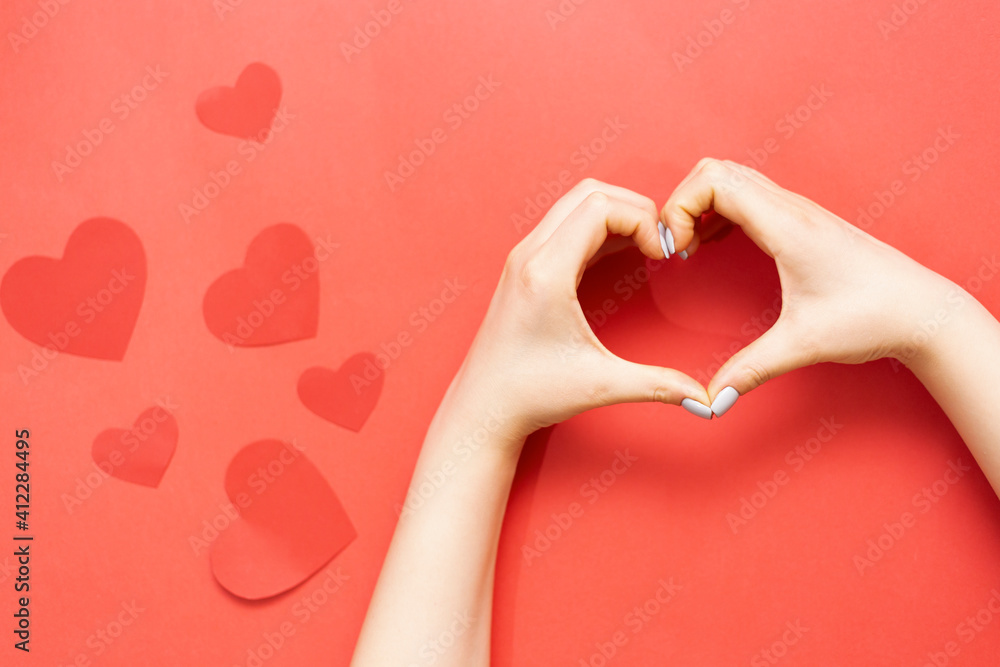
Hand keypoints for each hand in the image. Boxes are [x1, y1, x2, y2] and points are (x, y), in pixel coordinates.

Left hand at [447, 178, 711, 446]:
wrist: (484, 406)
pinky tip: (621, 254)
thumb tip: (703, 398)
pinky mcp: (523, 266)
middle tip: (660, 244)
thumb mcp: (601, 386)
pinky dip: (597, 227)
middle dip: (635, 209)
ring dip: (616, 214)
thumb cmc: (530, 394)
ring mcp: (523, 257)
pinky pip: (565, 224)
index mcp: (546, 272)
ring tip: (645, 247)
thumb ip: (658, 385)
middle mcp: (529, 254)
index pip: (601, 206)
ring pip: (575, 203)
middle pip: (590, 193)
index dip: (644, 219)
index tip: (664, 253)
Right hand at [660, 158, 959, 414]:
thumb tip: (711, 400)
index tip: (672, 251)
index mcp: (786, 226)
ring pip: (730, 178)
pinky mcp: (800, 221)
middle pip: (715, 170)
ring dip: (699, 205)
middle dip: (681, 203)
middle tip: (673, 248)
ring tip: (688, 247)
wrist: (922, 310)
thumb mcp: (803, 345)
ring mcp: (796, 211)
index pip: (714, 182)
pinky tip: (712, 246)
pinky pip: (746, 196)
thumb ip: (750, 370)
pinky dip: (718, 212)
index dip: (678, 207)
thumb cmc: (872, 317)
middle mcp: (790, 208)